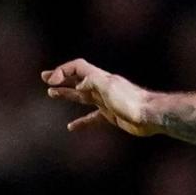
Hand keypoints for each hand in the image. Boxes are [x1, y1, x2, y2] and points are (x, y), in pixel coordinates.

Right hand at [42, 59, 160, 136]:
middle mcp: (101, 87)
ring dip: (66, 94)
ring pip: (81, 96)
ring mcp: (105, 101)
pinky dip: (81, 122)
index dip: (63, 71)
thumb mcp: (108, 86)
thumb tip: (79, 85)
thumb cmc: (131, 100)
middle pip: (77, 79)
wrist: (150, 116)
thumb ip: (91, 81)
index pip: (77, 67)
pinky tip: (71, 127)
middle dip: (60, 77)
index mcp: (100, 78)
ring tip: (51, 93)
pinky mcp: (111, 116)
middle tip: (45, 78)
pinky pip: (92, 118)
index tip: (52, 81)